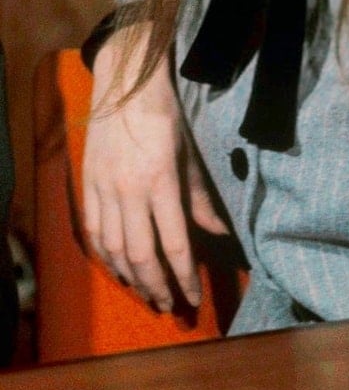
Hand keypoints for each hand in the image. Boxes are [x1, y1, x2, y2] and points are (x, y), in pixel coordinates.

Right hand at [82, 26, 228, 311]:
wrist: (125, 84)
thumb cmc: (165, 115)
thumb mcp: (190, 153)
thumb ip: (200, 198)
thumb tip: (220, 232)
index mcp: (160, 181)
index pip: (173, 243)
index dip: (184, 275)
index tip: (194, 296)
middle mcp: (129, 190)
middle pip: (141, 254)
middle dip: (157, 286)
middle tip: (170, 305)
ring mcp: (104, 188)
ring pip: (114, 249)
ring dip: (131, 277)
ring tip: (148, 293)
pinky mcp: (88, 184)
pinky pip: (94, 232)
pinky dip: (106, 256)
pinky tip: (118, 268)